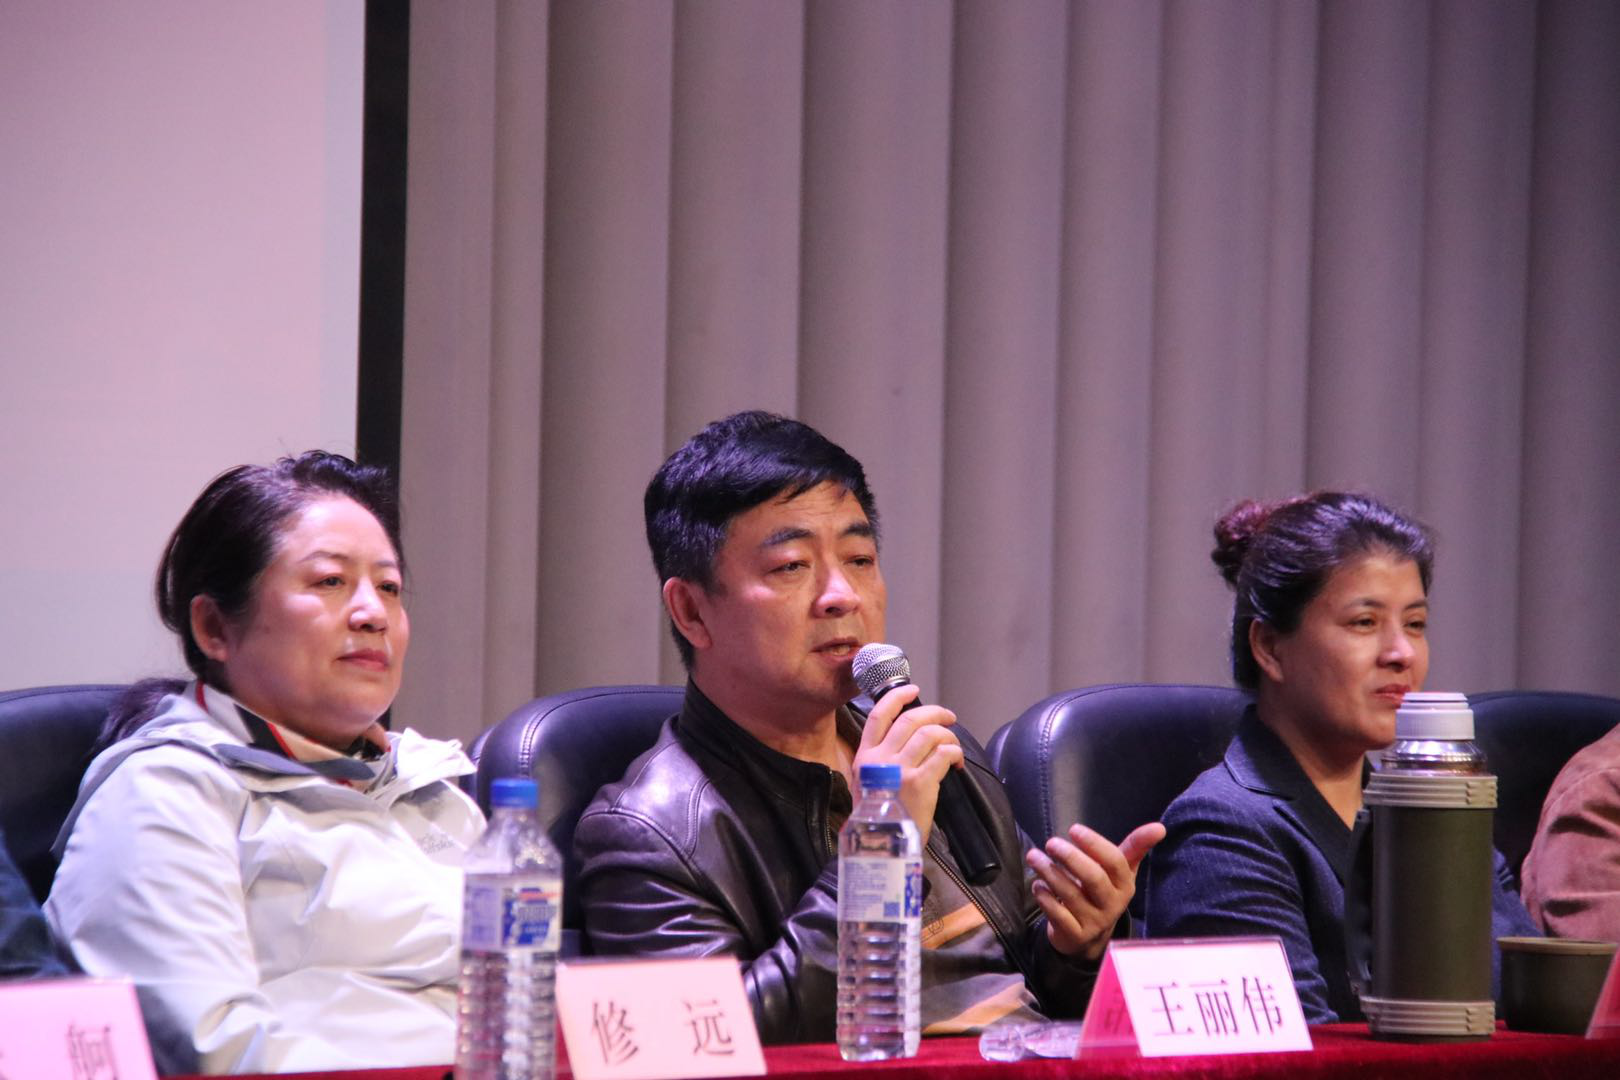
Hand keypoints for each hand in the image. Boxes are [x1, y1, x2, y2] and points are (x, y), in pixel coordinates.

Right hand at [851, 684, 962, 843]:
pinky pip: (943, 754)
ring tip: (953, 744)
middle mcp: (881, 758)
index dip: (898, 696)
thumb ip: (881, 761)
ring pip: (929, 733)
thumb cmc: (880, 818)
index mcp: (865, 756)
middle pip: (910, 719)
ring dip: (947, 734)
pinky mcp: (921, 782)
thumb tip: (908, 741)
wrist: (883, 847)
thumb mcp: (867, 784)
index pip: (879, 715)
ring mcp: (900, 769)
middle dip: (934, 712)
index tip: (914, 690)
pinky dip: (954, 753)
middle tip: (948, 717)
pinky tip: (957, 762)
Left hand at [1026, 821, 1165, 960]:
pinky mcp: (1075, 935)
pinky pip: (1058, 915)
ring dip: (1050, 873)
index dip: (1094, 844)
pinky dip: (1045, 898)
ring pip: (1072, 895)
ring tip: (1035, 857)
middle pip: (1094, 878)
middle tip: (1051, 843)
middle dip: (1071, 858)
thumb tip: (1159, 827)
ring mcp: (1094, 922)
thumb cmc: (1103, 892)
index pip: (1115, 862)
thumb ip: (1135, 847)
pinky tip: (1037, 884)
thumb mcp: (1120, 871)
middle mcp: (1112, 904)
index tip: (1074, 829)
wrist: (1090, 935)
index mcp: (1125, 884)